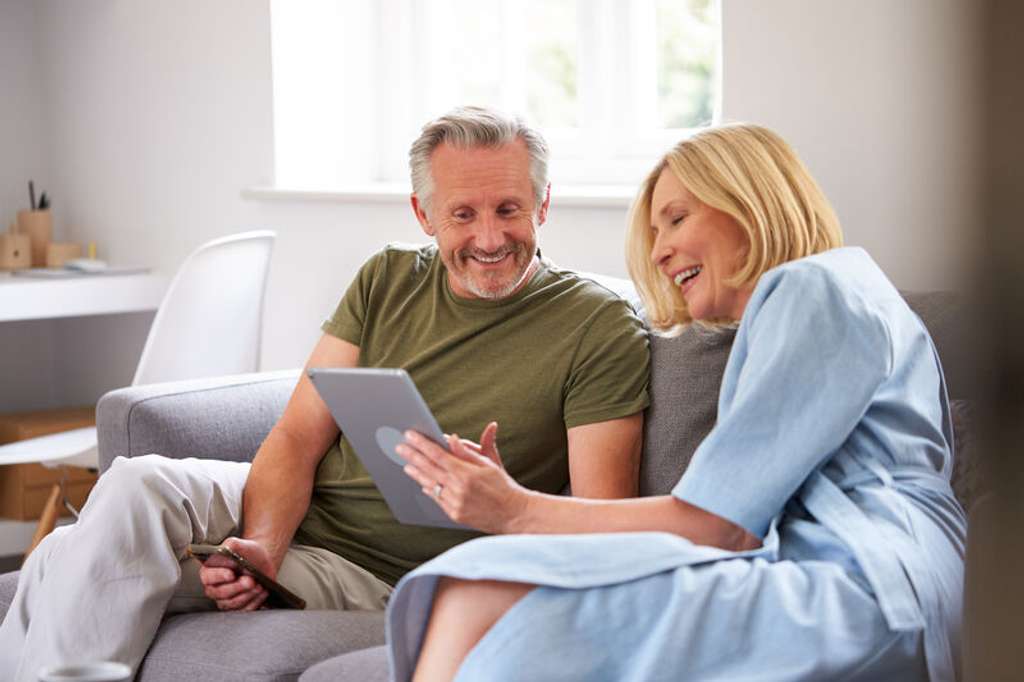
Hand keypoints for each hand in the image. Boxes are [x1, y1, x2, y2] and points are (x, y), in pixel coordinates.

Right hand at [197, 537, 274, 610]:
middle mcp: (214, 589)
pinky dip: (255, 601)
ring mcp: (226, 600)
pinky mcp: (238, 607)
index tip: (231, 574)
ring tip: (259, 585)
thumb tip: (224, 549)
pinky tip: (263, 591)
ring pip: (232, 604)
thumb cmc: (247, 553)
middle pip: (220, 593)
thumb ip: (230, 544)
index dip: (219, 576)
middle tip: (250, 580)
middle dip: (237, 587)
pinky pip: (244, 610)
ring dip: (247, 595)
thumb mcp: (239, 544)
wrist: (261, 562)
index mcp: (209, 572)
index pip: (208, 577)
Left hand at [397, 422, 529, 533]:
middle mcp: (458, 489)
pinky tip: (422, 483)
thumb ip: (467, 451)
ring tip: (406, 464)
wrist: (513, 514)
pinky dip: (430, 489)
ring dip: (416, 473)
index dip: (422, 444)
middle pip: (429, 469)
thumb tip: (450, 438)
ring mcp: (455, 503)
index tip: (410, 435)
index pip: (438, 455)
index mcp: (466, 473)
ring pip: (430, 485)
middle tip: (400, 447)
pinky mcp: (454, 514)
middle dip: (413, 456)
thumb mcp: (489, 464)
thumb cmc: (503, 486)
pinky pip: (438, 499)